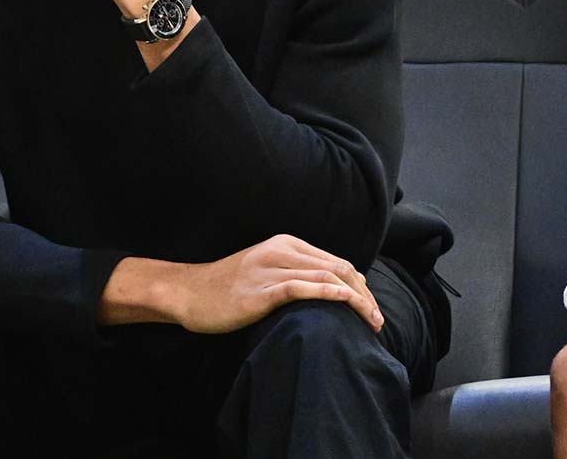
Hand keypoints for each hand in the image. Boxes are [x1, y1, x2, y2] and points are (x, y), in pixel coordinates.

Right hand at [162, 234, 381, 334]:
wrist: (189, 292)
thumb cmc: (226, 287)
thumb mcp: (264, 269)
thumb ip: (293, 271)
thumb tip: (329, 288)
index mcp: (285, 244)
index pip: (336, 262)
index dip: (360, 285)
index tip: (371, 308)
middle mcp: (280, 251)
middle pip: (338, 268)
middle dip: (365, 295)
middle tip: (378, 320)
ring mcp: (270, 269)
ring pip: (327, 278)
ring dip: (356, 300)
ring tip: (371, 323)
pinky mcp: (261, 290)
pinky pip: (303, 288)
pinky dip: (330, 295)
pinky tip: (347, 305)